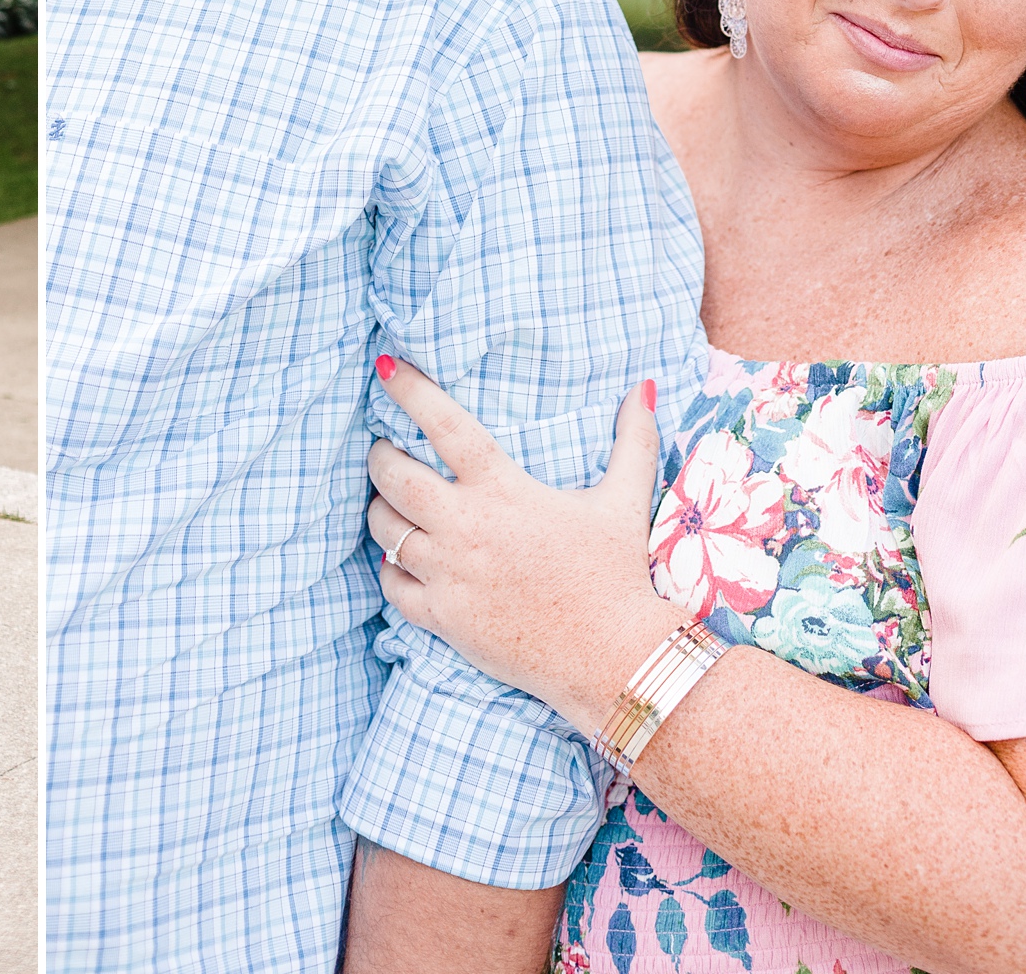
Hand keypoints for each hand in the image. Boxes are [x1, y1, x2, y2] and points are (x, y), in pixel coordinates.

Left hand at [368, 358, 674, 733]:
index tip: (385, 367)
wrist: (612, 658)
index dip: (409, 389)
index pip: (443, 424)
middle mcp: (466, 527)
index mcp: (502, 491)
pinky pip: (391, 583)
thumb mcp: (625, 501)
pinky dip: (389, 567)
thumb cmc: (617, 575)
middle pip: (393, 476)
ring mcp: (448, 575)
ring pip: (383, 528)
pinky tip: (400, 558)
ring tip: (391, 501)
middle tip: (385, 450)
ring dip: (380, 509)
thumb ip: (632, 440)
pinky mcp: (442, 618)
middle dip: (379, 456)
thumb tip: (646, 386)